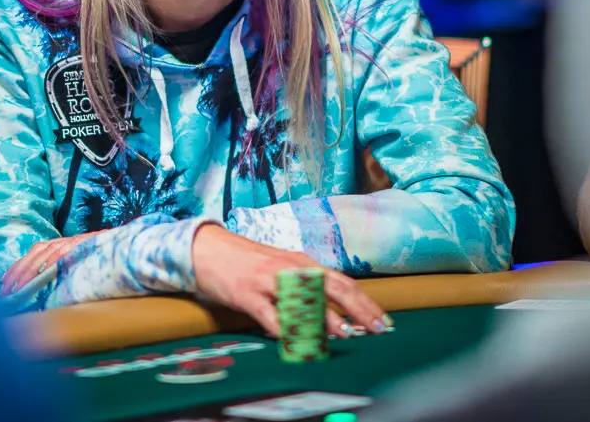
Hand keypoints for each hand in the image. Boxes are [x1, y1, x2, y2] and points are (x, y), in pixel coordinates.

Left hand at [0, 231, 100, 296]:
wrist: (123, 246)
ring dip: (30, 270)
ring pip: (46, 253)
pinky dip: (53, 261)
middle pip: (35, 253)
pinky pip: (65, 251)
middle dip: (17, 272)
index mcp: (58, 244)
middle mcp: (63, 240)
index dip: (16, 267)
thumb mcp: (75, 264)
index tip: (2, 284)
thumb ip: (59, 271)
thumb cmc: (98, 259)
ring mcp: (73, 241)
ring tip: (18, 288)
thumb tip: (40, 289)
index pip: (32, 254)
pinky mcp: (83, 243)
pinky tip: (43, 273)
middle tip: (5, 291)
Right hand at [191, 224, 391, 338]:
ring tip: (346, 335)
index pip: (342, 282)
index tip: (382, 320)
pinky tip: (296, 341)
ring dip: (326, 319)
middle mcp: (290, 269)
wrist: (206, 248)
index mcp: (302, 263)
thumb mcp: (281, 269)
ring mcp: (268, 281)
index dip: (364, 301)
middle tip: (376, 329)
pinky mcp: (247, 294)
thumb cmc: (247, 262)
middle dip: (358, 309)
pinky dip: (284, 328)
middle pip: (332, 287)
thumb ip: (304, 286)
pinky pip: (269, 314)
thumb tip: (333, 310)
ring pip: (304, 300)